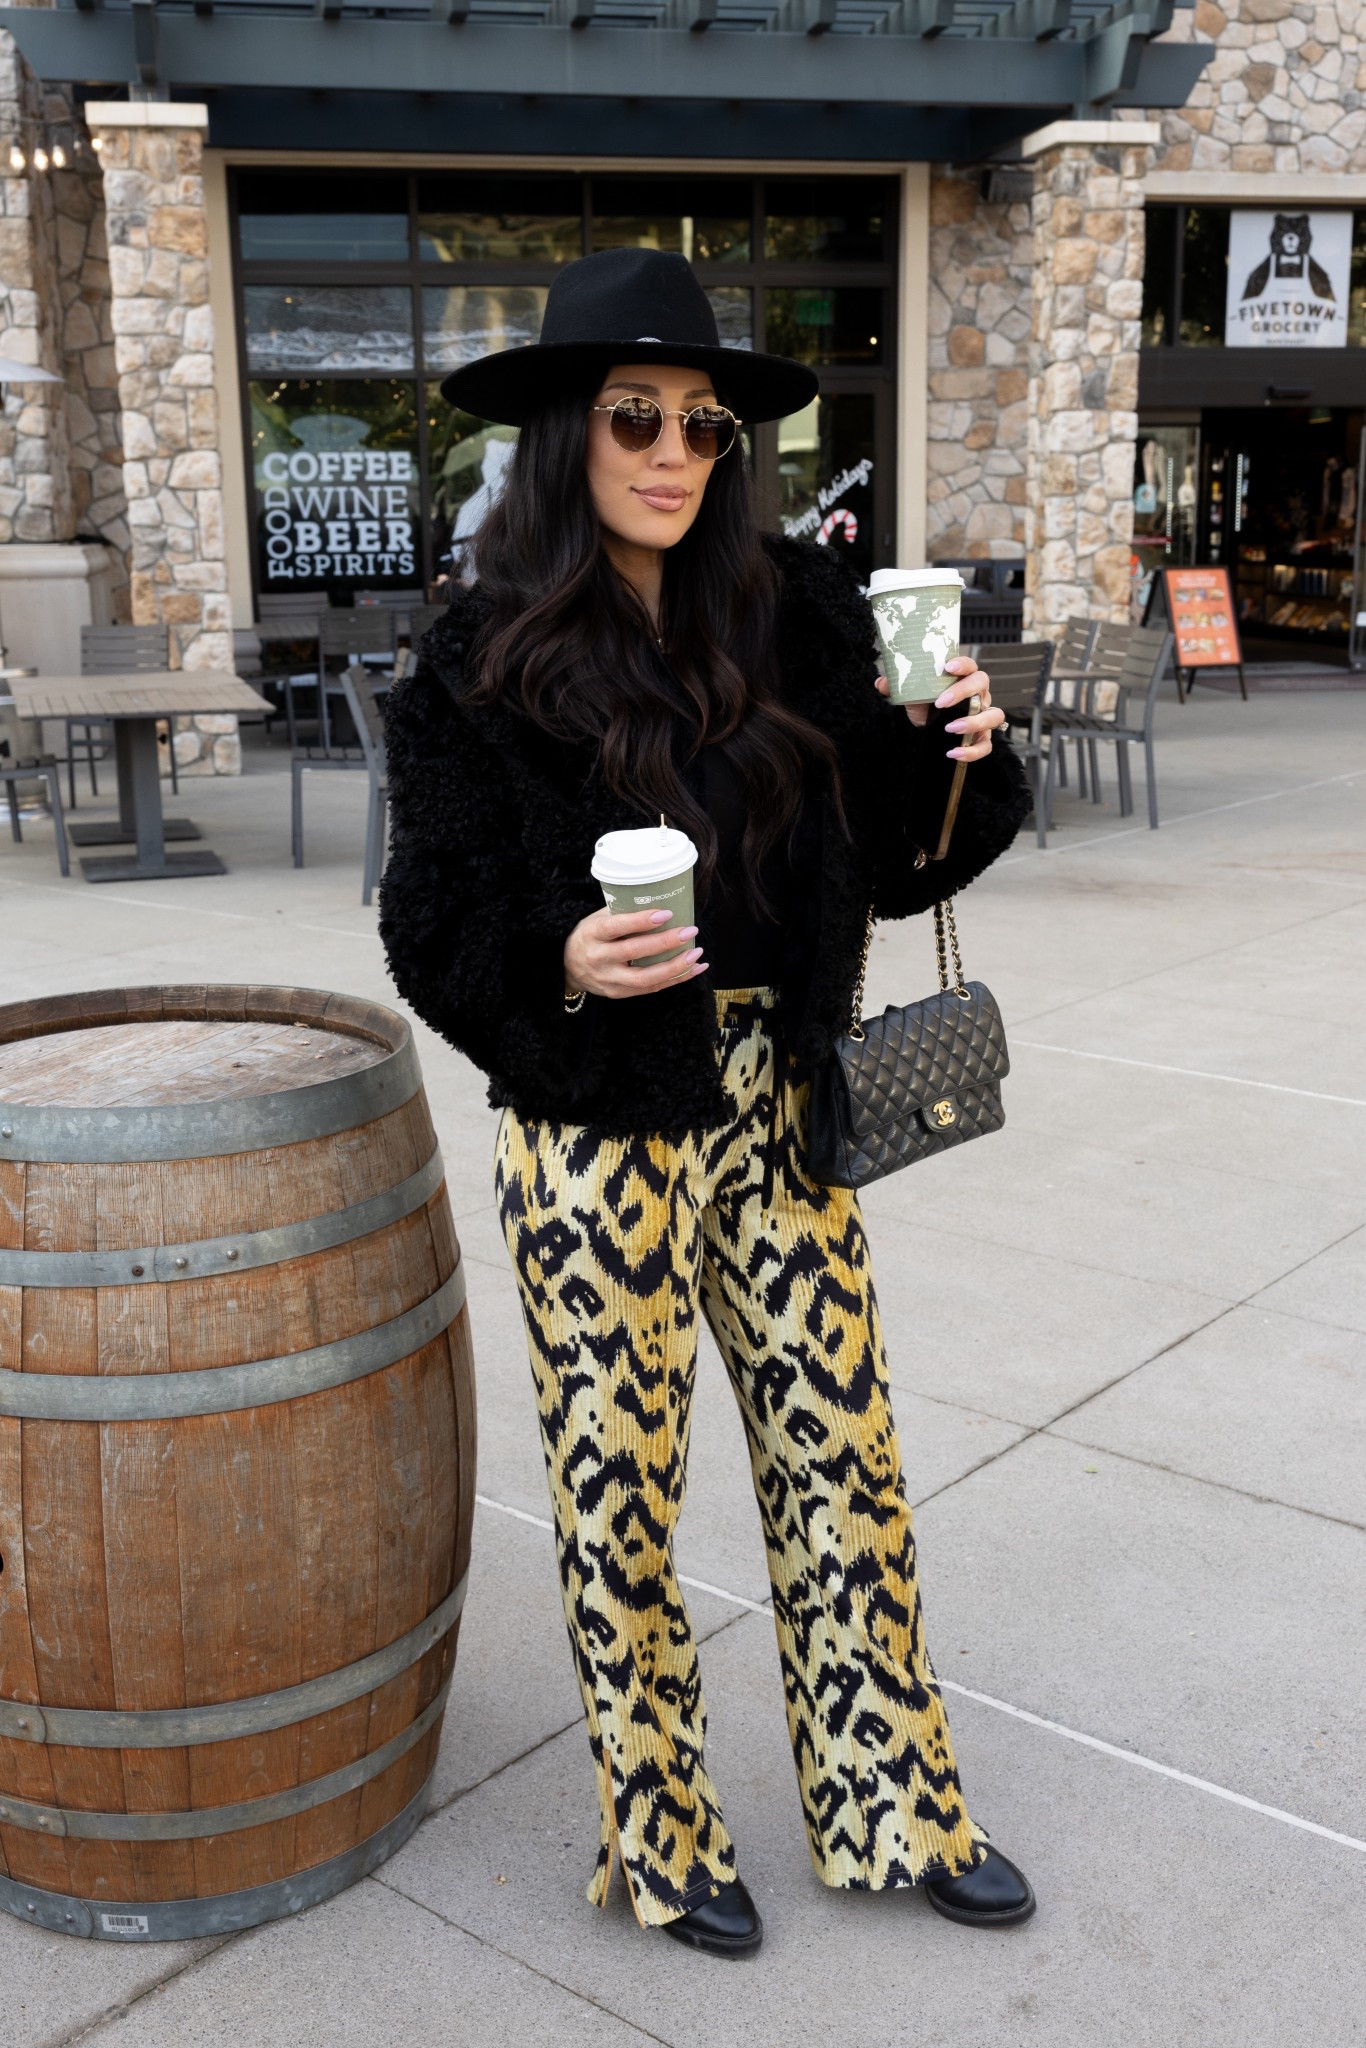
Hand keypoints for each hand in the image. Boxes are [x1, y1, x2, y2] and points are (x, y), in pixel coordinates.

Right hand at [564, 906, 707, 999]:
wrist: (567, 968)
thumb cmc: (589, 937)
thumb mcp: (596, 920)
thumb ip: (621, 913)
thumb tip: (659, 900)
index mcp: (592, 934)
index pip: (616, 927)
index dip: (641, 921)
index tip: (666, 913)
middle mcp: (598, 958)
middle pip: (634, 952)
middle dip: (665, 943)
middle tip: (689, 931)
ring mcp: (609, 979)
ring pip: (645, 978)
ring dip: (675, 967)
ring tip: (696, 954)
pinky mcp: (618, 993)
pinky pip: (651, 989)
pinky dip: (675, 979)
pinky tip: (694, 969)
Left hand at [874, 654, 1005, 761]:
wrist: (928, 727)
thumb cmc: (926, 704)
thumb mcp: (912, 694)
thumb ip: (898, 686)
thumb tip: (881, 683)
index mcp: (964, 678)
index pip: (970, 665)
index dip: (962, 664)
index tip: (948, 667)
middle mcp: (978, 694)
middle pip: (982, 685)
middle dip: (963, 692)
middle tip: (941, 703)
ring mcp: (983, 715)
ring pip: (993, 715)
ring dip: (974, 722)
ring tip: (951, 729)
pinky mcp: (982, 737)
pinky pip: (986, 745)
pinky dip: (972, 751)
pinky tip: (954, 753)